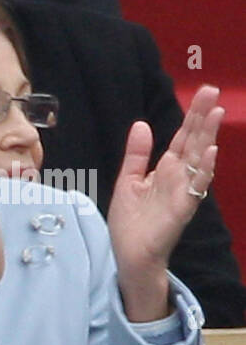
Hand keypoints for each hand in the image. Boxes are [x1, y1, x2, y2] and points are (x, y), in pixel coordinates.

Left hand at [108, 85, 222, 321]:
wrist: (130, 253)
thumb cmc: (131, 221)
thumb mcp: (128, 181)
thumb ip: (136, 154)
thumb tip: (142, 124)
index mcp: (166, 168)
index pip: (183, 136)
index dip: (192, 115)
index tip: (203, 92)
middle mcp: (179, 176)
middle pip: (194, 141)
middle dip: (203, 117)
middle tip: (212, 90)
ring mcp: (184, 190)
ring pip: (200, 158)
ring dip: (208, 136)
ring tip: (216, 112)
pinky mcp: (183, 207)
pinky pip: (197, 186)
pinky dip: (205, 169)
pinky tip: (211, 152)